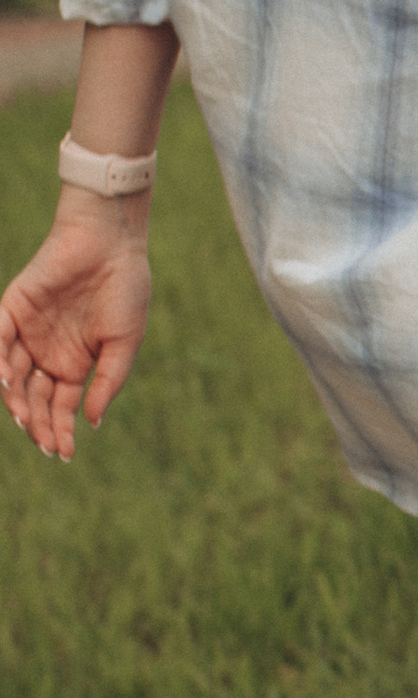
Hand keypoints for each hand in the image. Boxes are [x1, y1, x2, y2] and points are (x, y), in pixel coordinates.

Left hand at [0, 200, 153, 458]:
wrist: (110, 243)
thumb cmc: (125, 291)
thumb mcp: (123, 344)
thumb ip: (106, 382)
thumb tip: (90, 422)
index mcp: (75, 363)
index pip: (60, 406)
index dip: (60, 430)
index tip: (62, 453)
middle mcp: (47, 352)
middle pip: (34, 397)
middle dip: (38, 423)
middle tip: (43, 444)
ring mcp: (27, 332)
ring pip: (12, 375)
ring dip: (15, 400)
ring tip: (25, 420)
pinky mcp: (12, 309)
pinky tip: (8, 380)